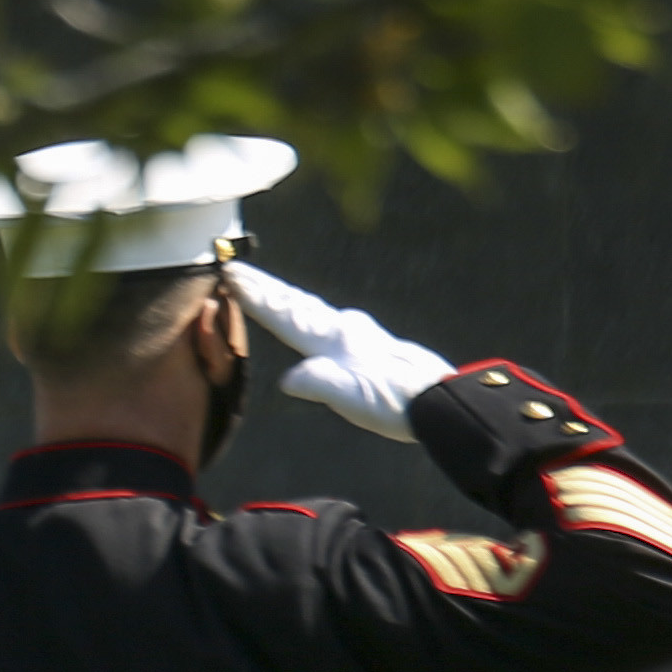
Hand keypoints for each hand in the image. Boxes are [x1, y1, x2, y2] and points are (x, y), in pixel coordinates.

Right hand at [226, 262, 453, 440]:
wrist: (441, 400)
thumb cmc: (395, 402)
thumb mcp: (350, 397)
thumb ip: (317, 383)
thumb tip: (288, 380)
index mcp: (333, 338)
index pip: (285, 314)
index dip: (255, 296)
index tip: (230, 273)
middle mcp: (346, 329)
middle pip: (296, 303)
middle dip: (265, 287)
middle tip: (238, 269)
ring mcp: (361, 334)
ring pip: (313, 309)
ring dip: (286, 297)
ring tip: (269, 288)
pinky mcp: (372, 346)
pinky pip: (328, 321)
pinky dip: (309, 312)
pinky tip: (319, 319)